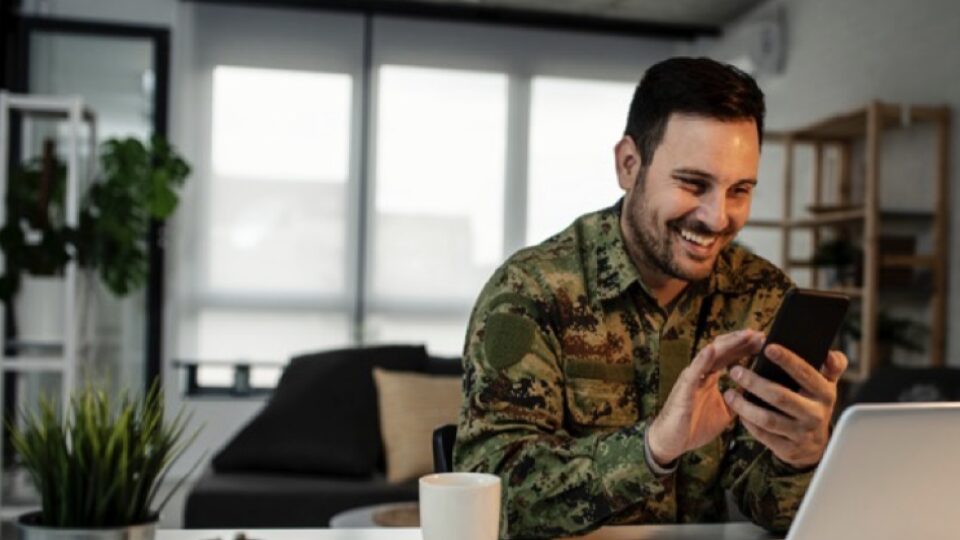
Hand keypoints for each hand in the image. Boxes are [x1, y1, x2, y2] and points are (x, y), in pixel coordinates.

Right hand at [647, 330, 764, 465]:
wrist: (672, 443)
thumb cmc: (695, 426)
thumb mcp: (725, 411)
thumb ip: (738, 398)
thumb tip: (757, 390)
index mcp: (710, 377)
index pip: (730, 356)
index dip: (746, 347)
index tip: (765, 340)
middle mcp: (701, 372)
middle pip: (723, 350)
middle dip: (742, 341)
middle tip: (762, 334)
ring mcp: (692, 378)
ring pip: (711, 354)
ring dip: (729, 344)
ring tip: (746, 335)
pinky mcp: (684, 389)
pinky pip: (694, 371)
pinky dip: (702, 359)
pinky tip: (712, 349)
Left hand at [724, 345, 848, 467]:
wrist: (816, 445)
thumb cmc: (815, 404)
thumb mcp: (827, 385)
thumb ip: (832, 366)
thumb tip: (830, 354)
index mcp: (824, 394)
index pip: (805, 374)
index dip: (787, 360)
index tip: (768, 347)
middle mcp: (815, 415)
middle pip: (780, 396)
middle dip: (755, 383)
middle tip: (735, 371)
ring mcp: (801, 434)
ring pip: (767, 419)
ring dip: (744, 405)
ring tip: (729, 393)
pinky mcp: (788, 449)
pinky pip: (762, 435)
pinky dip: (747, 422)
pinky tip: (737, 410)